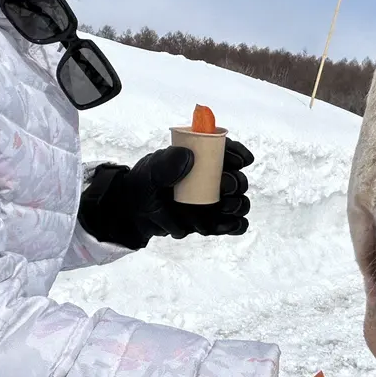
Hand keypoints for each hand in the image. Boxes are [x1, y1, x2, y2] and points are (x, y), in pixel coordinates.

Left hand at [78, 139, 255, 248]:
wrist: (135, 213)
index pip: (226, 151)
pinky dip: (234, 225)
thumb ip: (167, 163)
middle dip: (237, 182)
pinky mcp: (213, 222)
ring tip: (224, 207)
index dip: (237, 153)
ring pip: (239, 202)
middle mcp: (213, 179)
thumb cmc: (144, 184)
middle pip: (237, 179)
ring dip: (237, 205)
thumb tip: (190, 157)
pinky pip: (233, 225)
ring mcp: (214, 202)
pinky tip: (227, 224)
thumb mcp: (151, 170)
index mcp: (201, 159)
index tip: (241, 160)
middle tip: (225, 186)